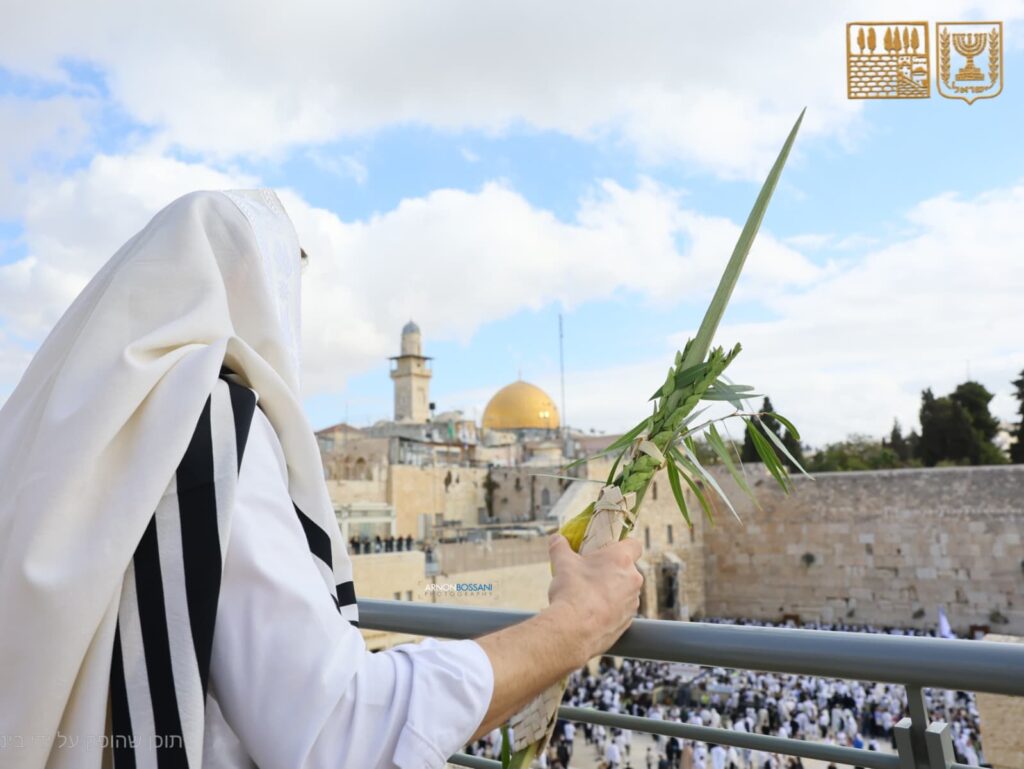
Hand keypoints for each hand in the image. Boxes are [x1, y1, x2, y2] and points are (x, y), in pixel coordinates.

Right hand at [545, 533, 643, 665]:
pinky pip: (621, 611)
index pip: (635, 544)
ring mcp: (632, 603)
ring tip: (588, 596)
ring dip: (611, 591)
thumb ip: (560, 547)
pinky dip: (610, 610)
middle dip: (611, 570)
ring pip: (625, 591)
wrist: (573, 630)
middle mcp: (633, 580)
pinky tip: (591, 613)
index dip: (623, 544)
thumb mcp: (562, 563)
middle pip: (627, 569)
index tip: (609, 548)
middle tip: (591, 573)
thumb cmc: (572, 591)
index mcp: (621, 560)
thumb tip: (556, 539)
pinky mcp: (628, 622)